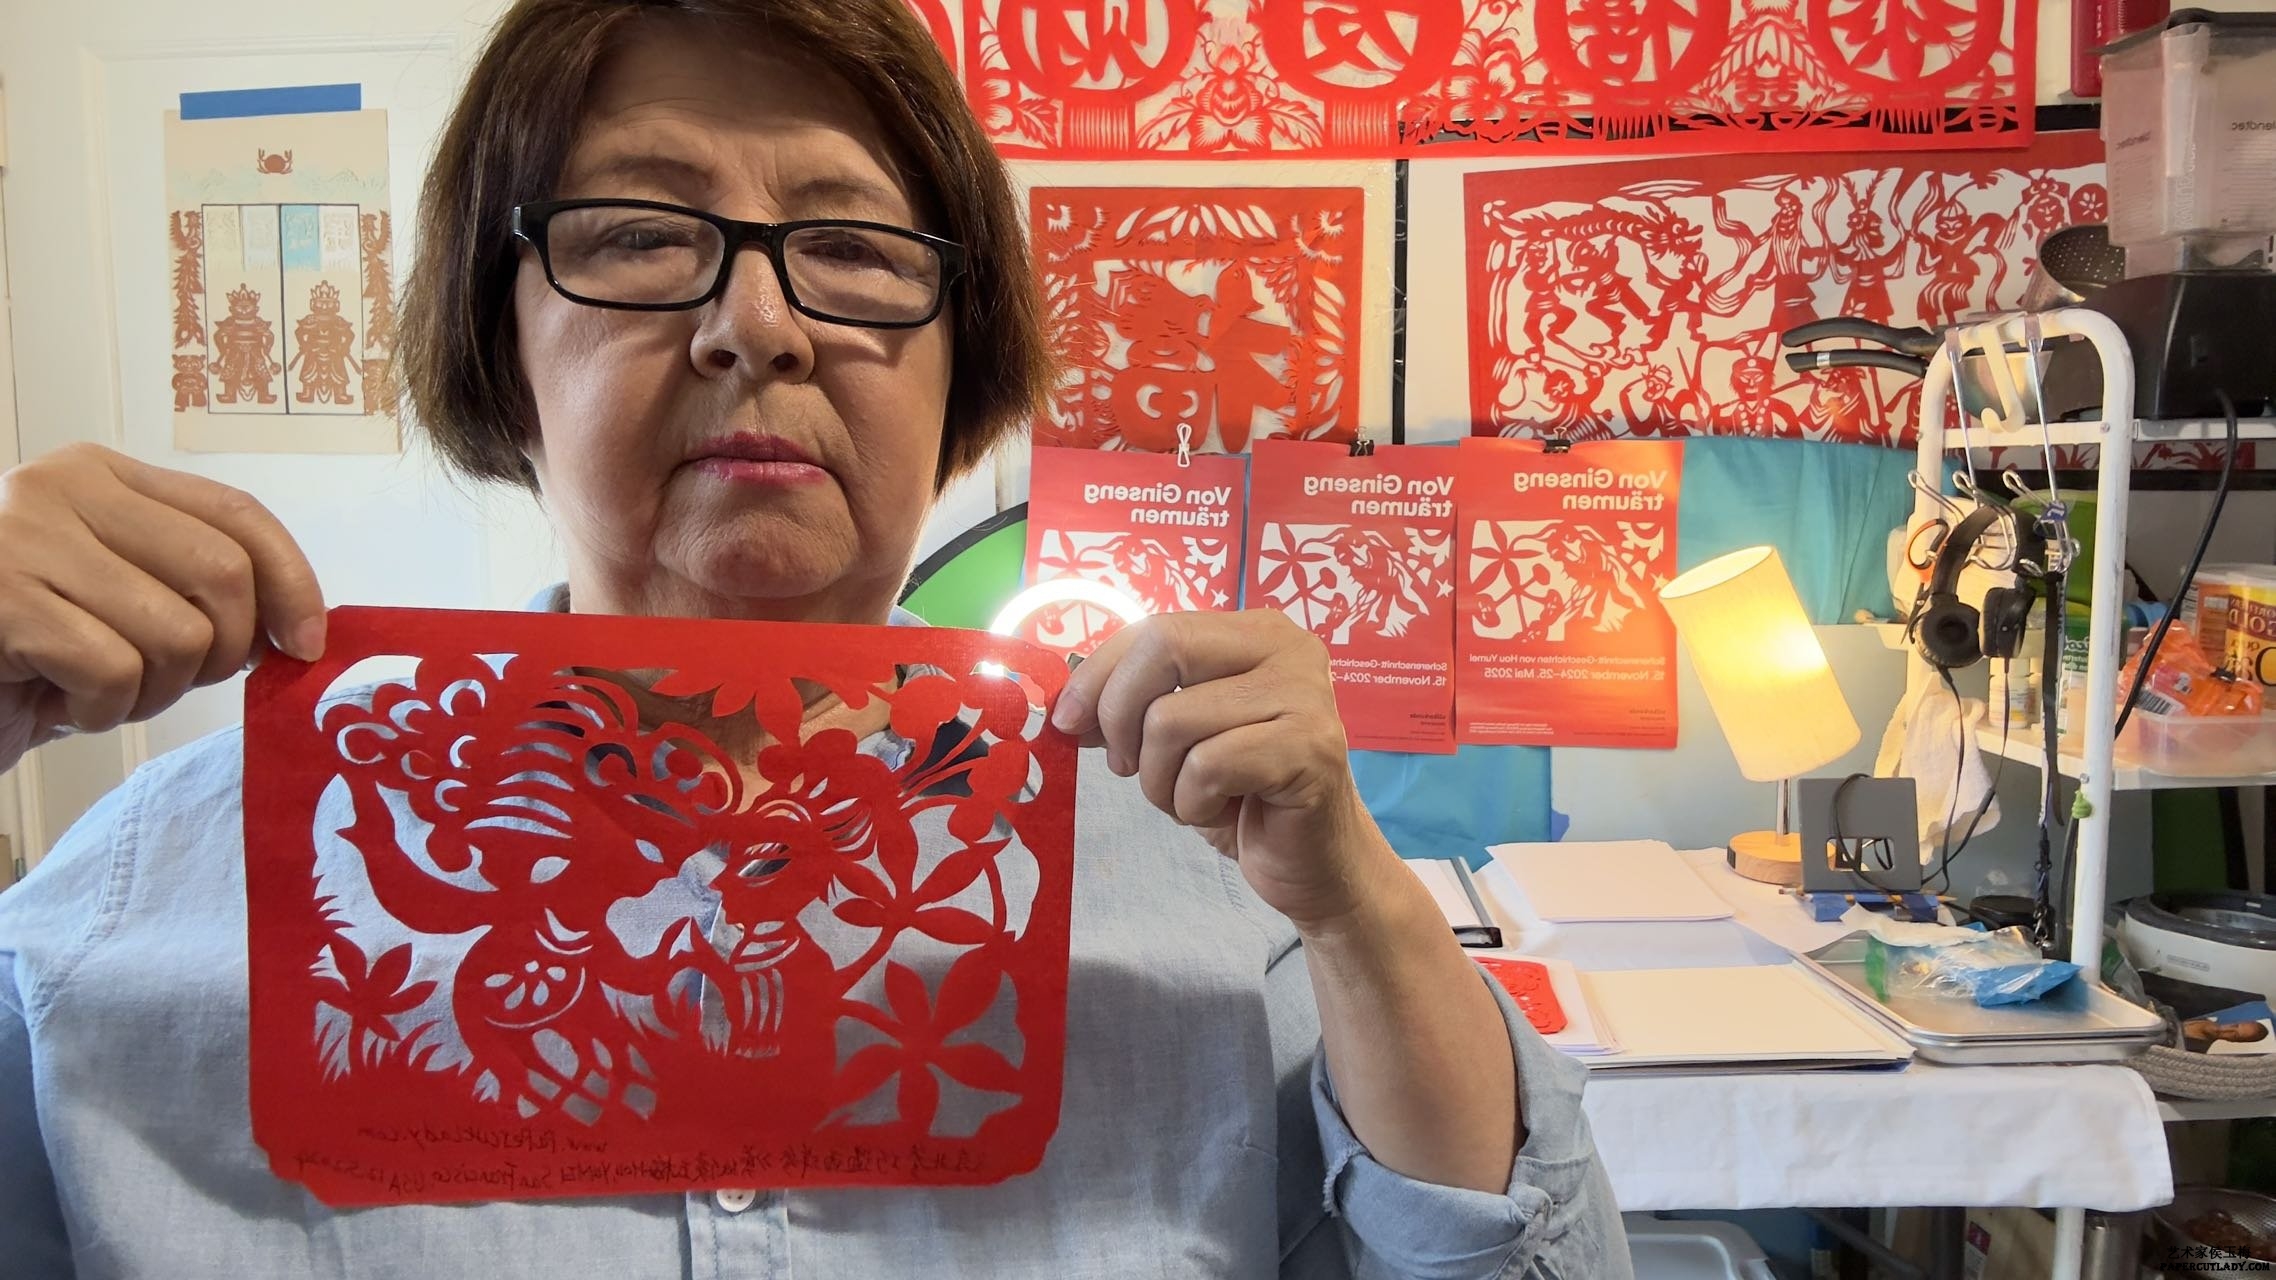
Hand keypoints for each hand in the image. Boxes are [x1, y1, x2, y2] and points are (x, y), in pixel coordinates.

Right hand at [0, 444, 326, 771]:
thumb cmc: (24, 652)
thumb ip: (191, 587)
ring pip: (178, 634)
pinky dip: (101, 709)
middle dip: (224, 652)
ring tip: (95, 689)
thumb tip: (301, 630)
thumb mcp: (117, 597)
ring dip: (154, 692)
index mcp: (100, 474)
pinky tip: (55, 701)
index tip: (308, 644)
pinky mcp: (1, 603)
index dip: (293, 582)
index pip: (237, 514)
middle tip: (171, 681)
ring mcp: (22, 540)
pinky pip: (115, 670)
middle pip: (222, 574)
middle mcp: (61, 489)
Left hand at [1050, 610, 1395, 932]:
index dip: (1098, 672)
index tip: (1067, 720)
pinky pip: (1206, 767)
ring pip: (1172, 719)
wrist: (1315, 863)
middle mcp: (1288, 648)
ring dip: (1159, 779)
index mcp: (1255, 631)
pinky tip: (1222, 812)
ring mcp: (1306, 696)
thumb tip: (1066, 705)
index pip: (1155, 627)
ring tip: (1191, 797)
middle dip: (1120, 715)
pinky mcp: (1310, 749)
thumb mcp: (1178, 740)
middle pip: (1163, 648)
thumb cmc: (1243, 795)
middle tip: (1124, 765)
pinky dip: (1192, 804)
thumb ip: (1131, 707)